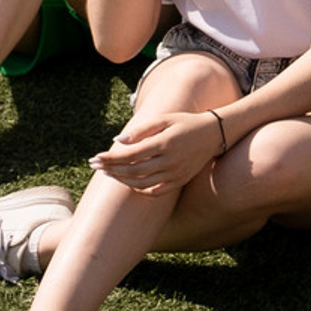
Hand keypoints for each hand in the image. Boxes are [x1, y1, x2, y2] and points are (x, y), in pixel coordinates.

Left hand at [95, 107, 221, 194]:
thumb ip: (141, 130)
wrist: (215, 133)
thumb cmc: (186, 123)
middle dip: (111, 169)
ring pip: (141, 184)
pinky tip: (130, 182)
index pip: (130, 155)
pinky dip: (140, 189)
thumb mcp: (165, 119)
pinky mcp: (179, 181)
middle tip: (96, 166)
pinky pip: (155, 191)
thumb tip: (117, 141)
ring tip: (110, 173)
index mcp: (165, 143)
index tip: (95, 158)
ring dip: (122, 180)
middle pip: (132, 171)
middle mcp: (170, 161)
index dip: (110, 158)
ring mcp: (176, 173)